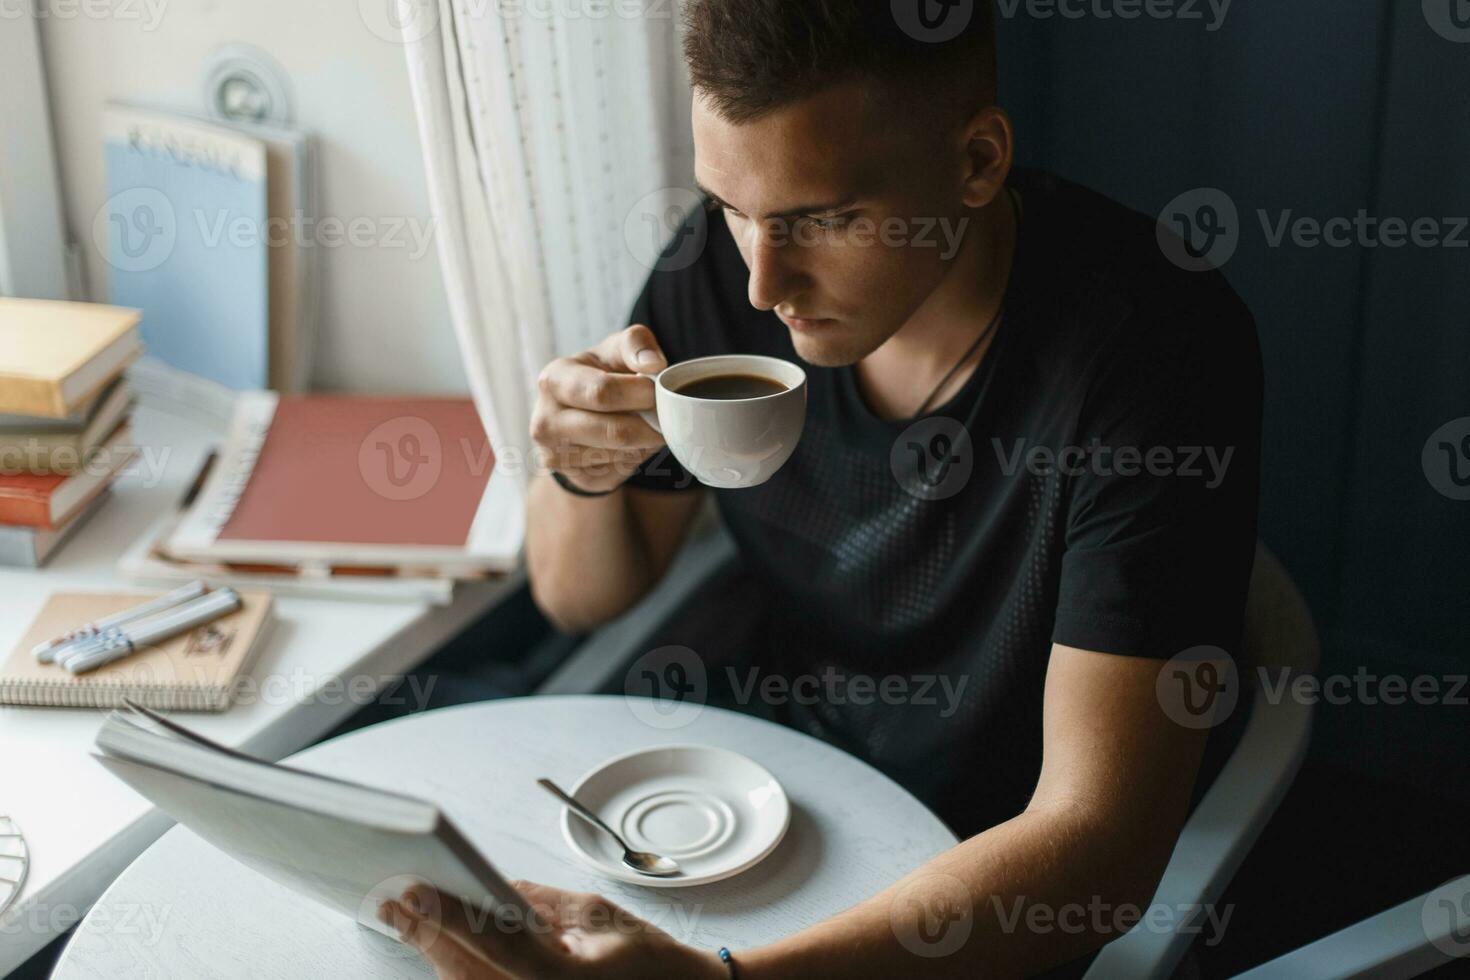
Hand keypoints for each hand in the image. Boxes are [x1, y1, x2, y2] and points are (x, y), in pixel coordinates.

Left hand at [378, 880, 725, 979]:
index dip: (446, 915)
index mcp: (562, 978)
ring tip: (404, 916)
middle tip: (391, 901)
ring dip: (434, 951)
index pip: (492, 942)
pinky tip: (439, 945)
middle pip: (464, 972)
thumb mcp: (597, 916)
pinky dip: (456, 970)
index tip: (412, 890)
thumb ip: (540, 902)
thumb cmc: (648, 960)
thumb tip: (493, 888)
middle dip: (425, 933)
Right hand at [530, 325, 668, 493]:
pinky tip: (630, 442)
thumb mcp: (614, 350)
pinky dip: (635, 456)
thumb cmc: (601, 374)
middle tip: (663, 413)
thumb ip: (636, 344)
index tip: (656, 389)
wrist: (578, 415)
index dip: (640, 393)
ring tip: (644, 423)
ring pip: (623, 454)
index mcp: (554, 381)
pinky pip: (621, 470)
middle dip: (650, 423)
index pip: (602, 392)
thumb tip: (654, 364)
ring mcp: (556, 454)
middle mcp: (545, 421)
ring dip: (645, 440)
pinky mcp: (575, 477)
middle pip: (616, 432)